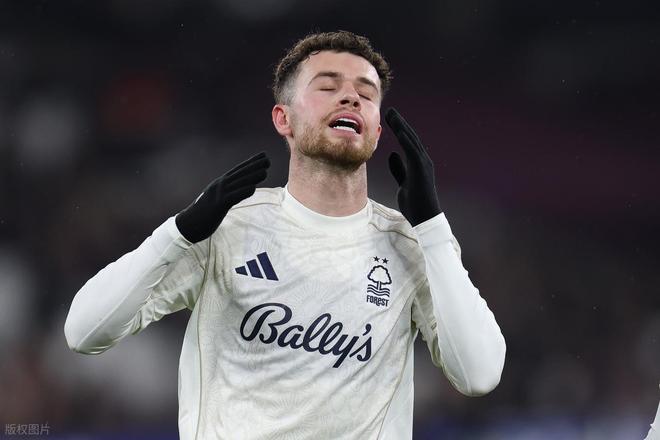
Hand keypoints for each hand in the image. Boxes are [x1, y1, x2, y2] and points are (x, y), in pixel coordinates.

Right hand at [175, 152, 269, 242]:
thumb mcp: (216, 200)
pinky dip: (243, 192)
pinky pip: (233, 197)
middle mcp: (219, 186)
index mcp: (219, 184)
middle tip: (267, 159)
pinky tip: (253, 188)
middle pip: (239, 174)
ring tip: (265, 171)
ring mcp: (218, 195)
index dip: (250, 162)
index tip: (262, 156)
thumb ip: (227, 194)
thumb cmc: (203, 215)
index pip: (238, 171)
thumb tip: (238, 191)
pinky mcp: (218, 206)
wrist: (187, 225)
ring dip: (252, 176)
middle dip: (254, 166)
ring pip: (238, 183)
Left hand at [385, 108, 440, 226]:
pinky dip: (407, 142)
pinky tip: (400, 132)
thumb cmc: (414, 202)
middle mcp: (422, 160)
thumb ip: (398, 168)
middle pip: (409, 137)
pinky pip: (414, 153)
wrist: (424, 217)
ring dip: (402, 127)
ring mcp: (423, 164)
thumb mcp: (402, 181)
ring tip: (392, 116)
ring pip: (411, 141)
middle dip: (399, 123)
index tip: (389, 118)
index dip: (398, 129)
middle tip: (389, 111)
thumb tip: (391, 155)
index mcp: (417, 162)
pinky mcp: (422, 171)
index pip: (407, 142)